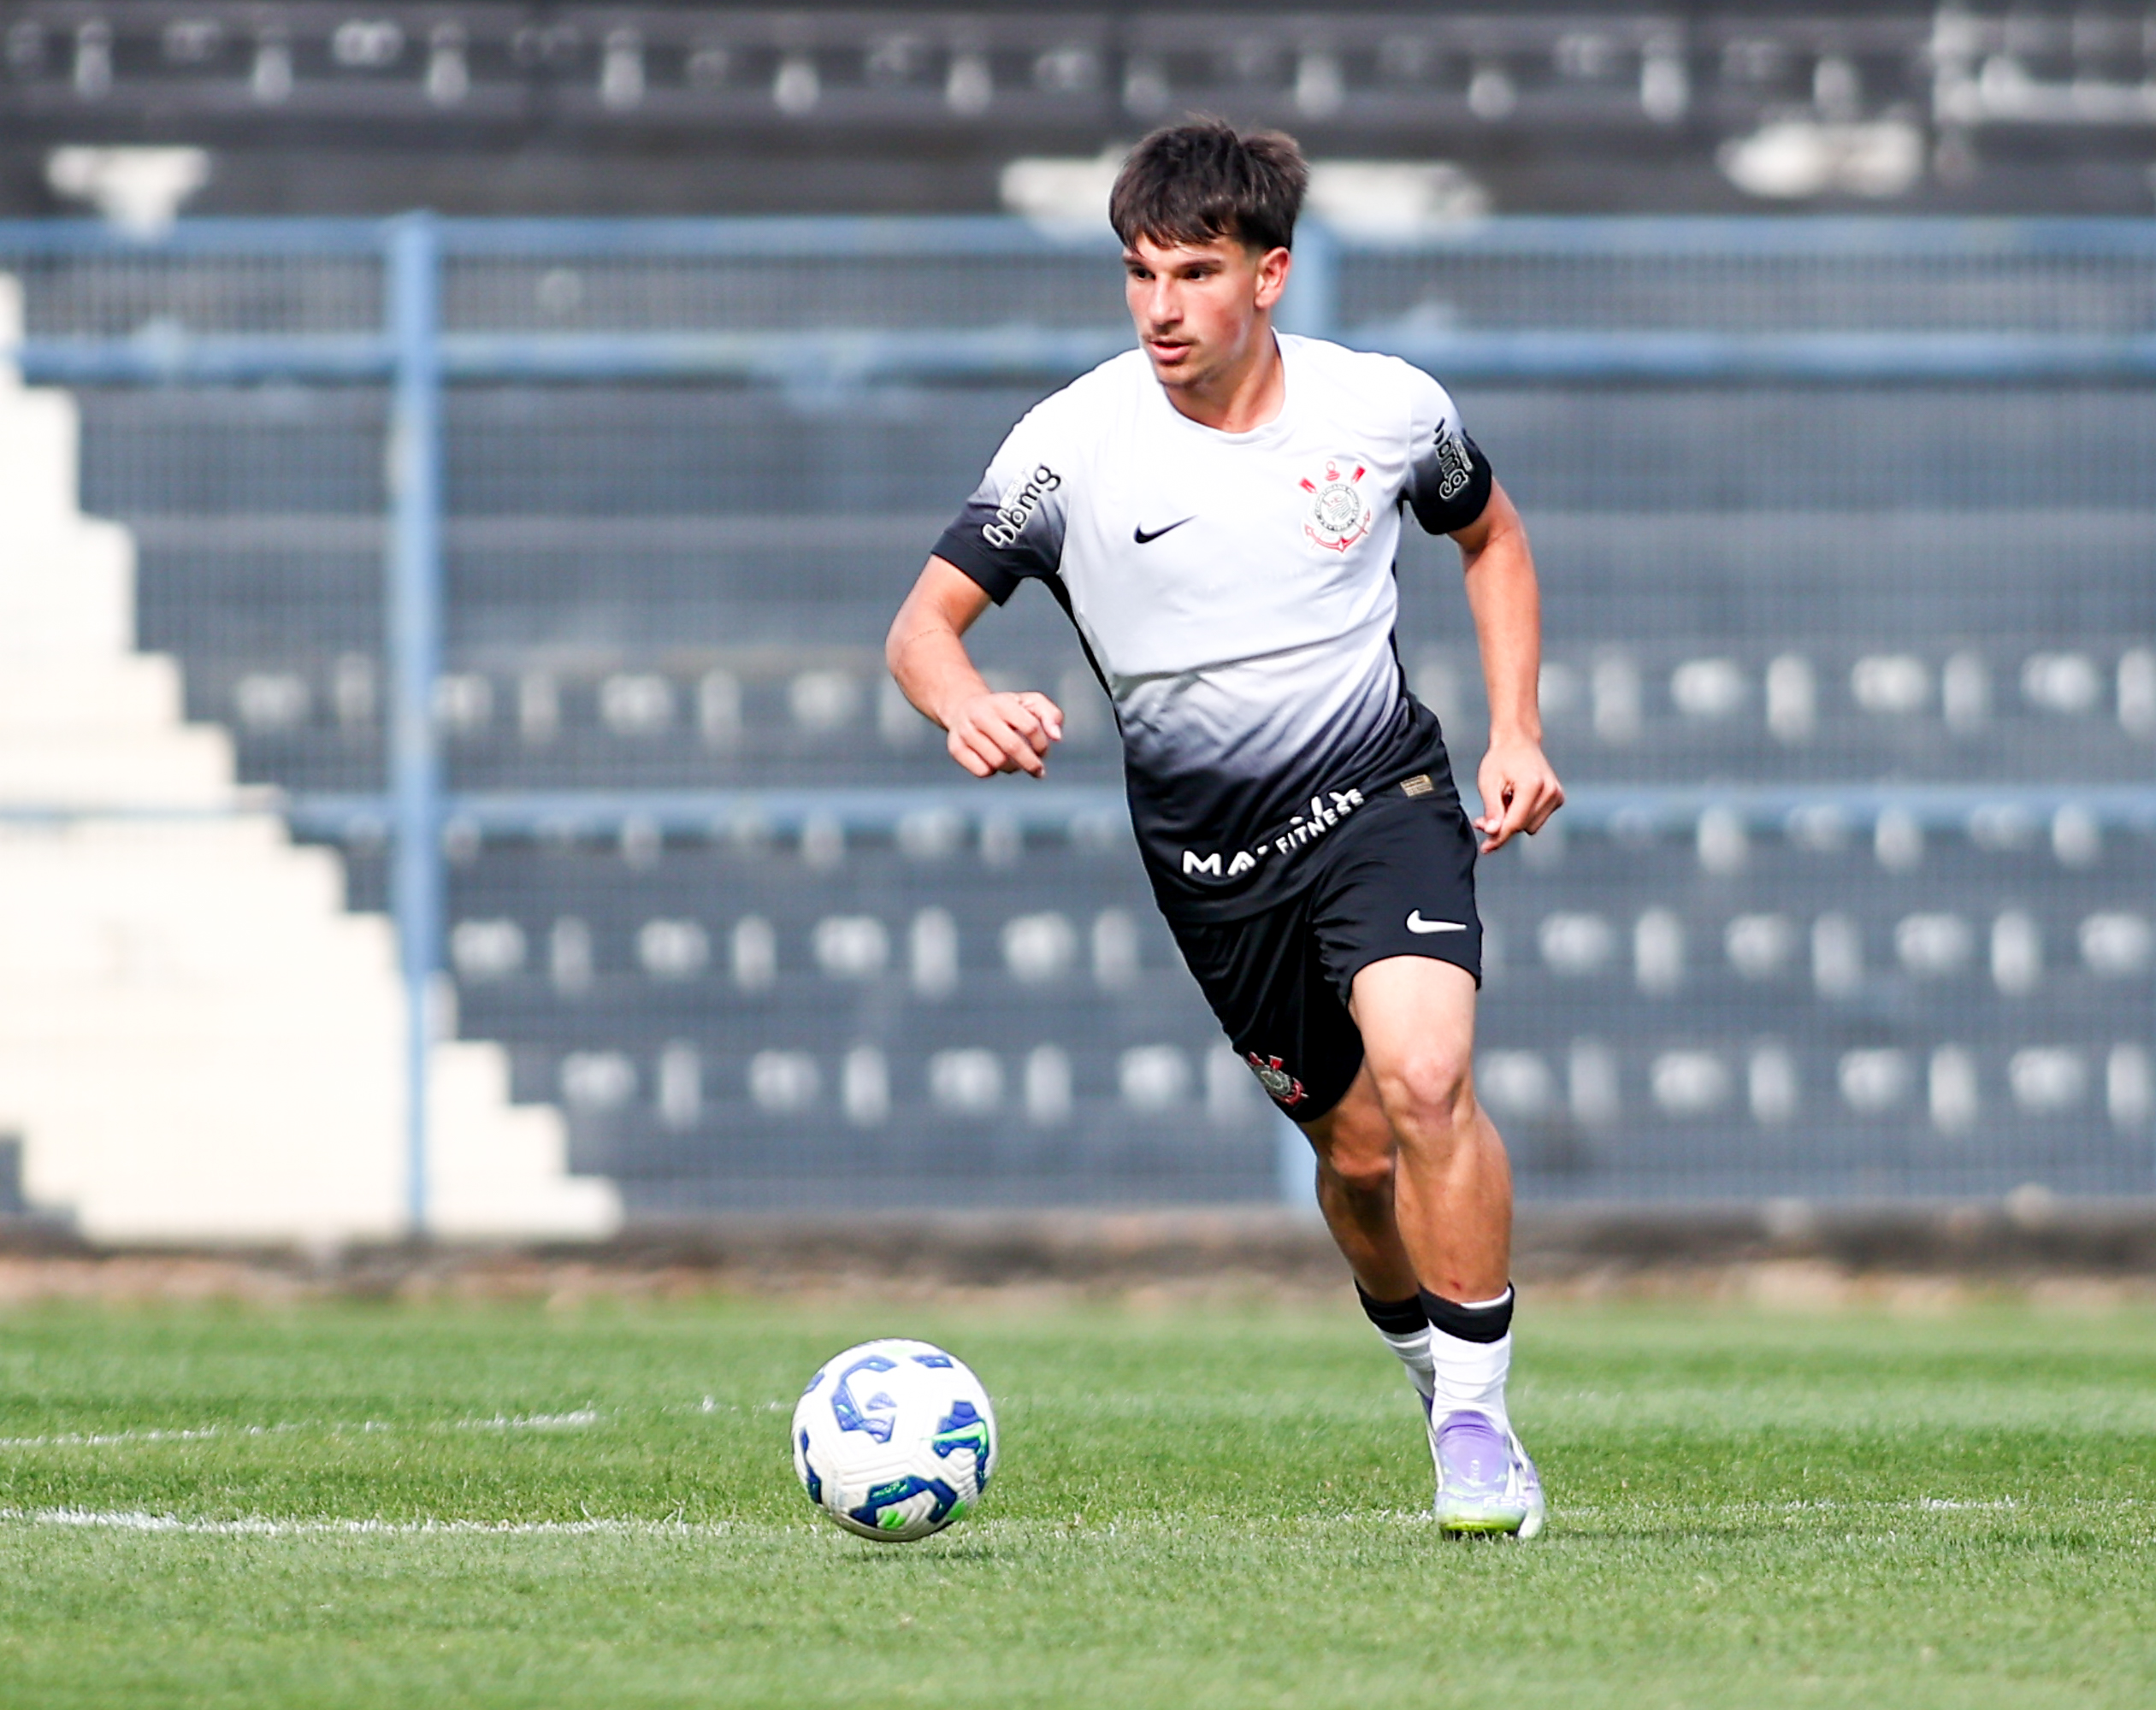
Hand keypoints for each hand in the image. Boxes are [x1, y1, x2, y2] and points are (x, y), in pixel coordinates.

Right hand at [944, 690, 1063, 778]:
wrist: (963, 707)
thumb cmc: (1006, 709)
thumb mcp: (1030, 703)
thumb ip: (1051, 715)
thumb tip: (1057, 737)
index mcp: (1003, 702)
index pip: (1031, 727)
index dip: (1042, 744)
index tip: (1043, 751)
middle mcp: (982, 714)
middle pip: (1013, 747)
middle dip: (1031, 764)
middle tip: (1039, 772)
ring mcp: (966, 731)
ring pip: (998, 762)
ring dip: (1013, 768)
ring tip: (1015, 764)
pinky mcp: (955, 747)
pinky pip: (982, 771)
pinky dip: (993, 771)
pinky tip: (995, 763)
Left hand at [1473, 735, 1562, 853]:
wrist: (1519, 741)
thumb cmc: (1501, 759)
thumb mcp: (1489, 782)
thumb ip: (1492, 809)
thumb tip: (1492, 832)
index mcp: (1532, 785)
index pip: (1514, 823)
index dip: (1498, 837)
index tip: (1485, 848)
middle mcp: (1550, 791)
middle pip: (1522, 827)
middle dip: (1503, 826)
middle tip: (1486, 815)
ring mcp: (1557, 795)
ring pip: (1530, 827)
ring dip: (1514, 820)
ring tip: (1506, 799)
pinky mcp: (1559, 798)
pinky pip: (1537, 820)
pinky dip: (1524, 815)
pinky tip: (1517, 799)